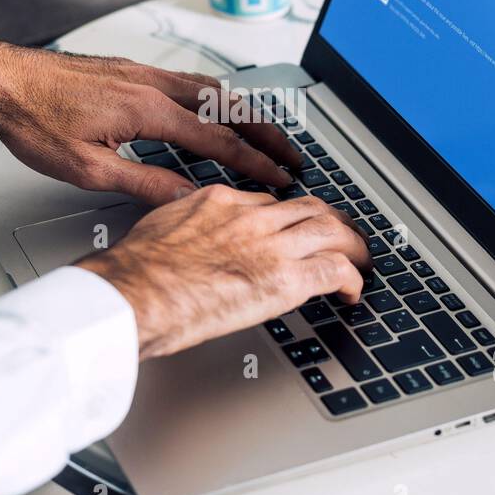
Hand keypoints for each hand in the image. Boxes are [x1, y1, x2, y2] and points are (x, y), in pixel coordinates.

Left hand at [0, 24, 298, 203]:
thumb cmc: (33, 120)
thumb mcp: (88, 169)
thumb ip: (145, 183)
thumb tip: (187, 197)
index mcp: (149, 110)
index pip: (219, 141)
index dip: (255, 163)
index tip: (279, 178)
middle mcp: (153, 84)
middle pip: (229, 106)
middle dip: (266, 132)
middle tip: (291, 154)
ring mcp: (144, 73)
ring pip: (212, 89)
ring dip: (245, 112)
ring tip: (264, 133)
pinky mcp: (131, 70)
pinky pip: (190, 81)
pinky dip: (217, 98)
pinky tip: (214, 108)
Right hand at [75, 186, 370, 358]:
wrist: (134, 293)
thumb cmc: (134, 273)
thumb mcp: (158, 228)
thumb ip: (182, 228)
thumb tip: (183, 242)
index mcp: (218, 201)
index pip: (269, 203)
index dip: (288, 218)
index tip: (292, 230)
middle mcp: (250, 217)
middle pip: (310, 208)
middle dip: (333, 222)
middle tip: (343, 236)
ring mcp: (270, 246)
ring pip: (333, 232)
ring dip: (353, 247)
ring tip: (361, 260)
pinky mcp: (284, 279)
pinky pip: (335, 271)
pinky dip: (351, 280)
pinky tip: (352, 292)